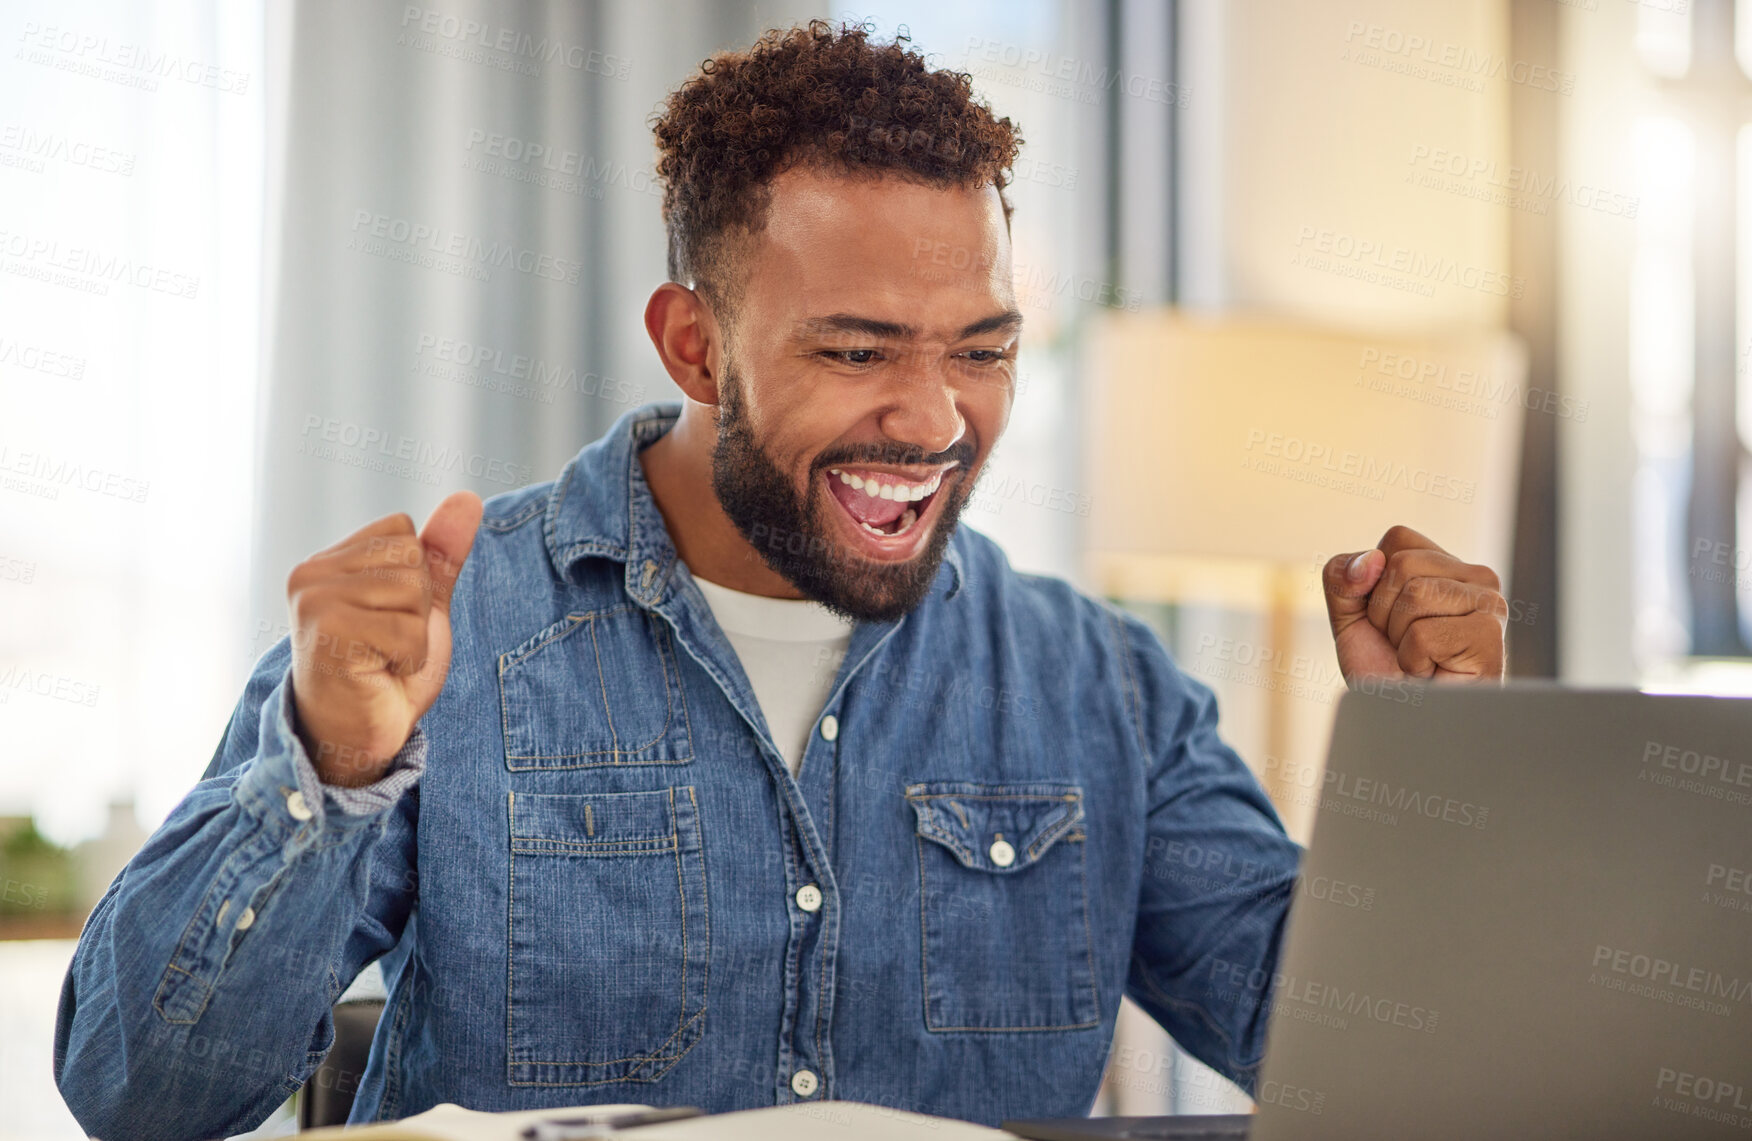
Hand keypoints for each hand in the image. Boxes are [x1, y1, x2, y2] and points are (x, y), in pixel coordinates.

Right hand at [286, 491, 482, 785]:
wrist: (360, 736)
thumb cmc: (386, 673)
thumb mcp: (423, 605)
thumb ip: (440, 554)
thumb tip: (469, 498)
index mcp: (328, 561)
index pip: (402, 530)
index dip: (416, 579)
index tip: (387, 620)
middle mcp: (310, 574)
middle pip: (409, 557)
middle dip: (417, 607)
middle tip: (386, 646)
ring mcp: (314, 602)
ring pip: (411, 590)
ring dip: (413, 636)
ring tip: (381, 659)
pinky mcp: (327, 633)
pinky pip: (407, 629)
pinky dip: (408, 658)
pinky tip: (379, 674)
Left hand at [1321, 525, 1505, 683]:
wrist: (1404, 721)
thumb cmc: (1384, 671)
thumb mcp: (1347, 614)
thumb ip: (1342, 575)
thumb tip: (1371, 561)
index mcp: (1449, 566)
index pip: (1398, 538)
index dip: (1374, 583)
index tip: (1388, 620)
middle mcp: (1479, 578)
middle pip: (1402, 565)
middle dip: (1383, 613)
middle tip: (1404, 645)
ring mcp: (1491, 606)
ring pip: (1414, 595)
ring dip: (1399, 638)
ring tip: (1420, 659)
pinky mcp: (1490, 637)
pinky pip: (1423, 633)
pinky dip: (1413, 660)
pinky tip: (1433, 673)